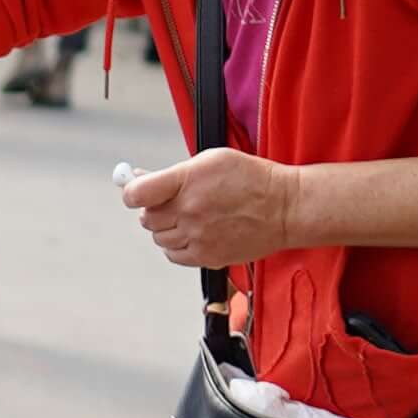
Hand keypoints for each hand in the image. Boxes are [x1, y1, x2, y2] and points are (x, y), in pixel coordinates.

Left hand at [116, 148, 307, 267]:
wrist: (284, 208)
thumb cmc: (251, 179)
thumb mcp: (211, 161)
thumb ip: (172, 173)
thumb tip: (137, 177)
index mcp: (188, 180)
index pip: (136, 194)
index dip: (132, 193)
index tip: (138, 193)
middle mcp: (190, 210)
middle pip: (146, 218)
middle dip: (155, 210)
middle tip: (174, 203)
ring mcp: (198, 236)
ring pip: (159, 238)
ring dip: (167, 228)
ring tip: (190, 217)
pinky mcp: (207, 256)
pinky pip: (173, 255)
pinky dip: (177, 245)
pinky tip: (193, 233)